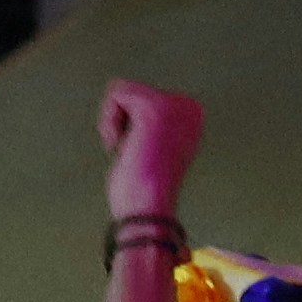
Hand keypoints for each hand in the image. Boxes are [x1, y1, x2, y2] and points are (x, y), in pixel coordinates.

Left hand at [96, 77, 201, 224]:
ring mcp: (174, 106)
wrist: (147, 209)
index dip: (129, 126)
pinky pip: (115, 94)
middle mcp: (188, 106)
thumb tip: (121, 99)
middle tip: (135, 154)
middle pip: (129, 91)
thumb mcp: (150, 146)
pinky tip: (123, 146)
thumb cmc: (141, 188)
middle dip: (120, 123)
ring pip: (120, 91)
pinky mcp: (154, 108)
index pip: (140, 97)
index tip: (142, 152)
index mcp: (192, 116)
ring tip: (131, 151)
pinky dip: (109, 122)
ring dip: (113, 124)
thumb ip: (146, 123)